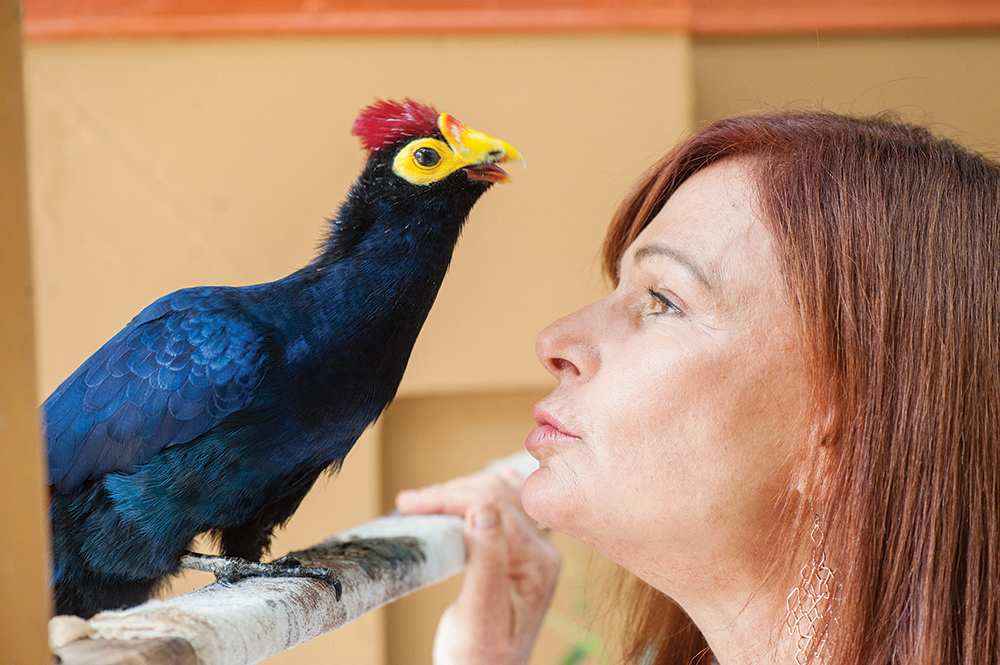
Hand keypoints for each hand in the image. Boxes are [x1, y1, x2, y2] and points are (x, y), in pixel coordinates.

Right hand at [396, 470, 560, 664]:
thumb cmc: (480, 657)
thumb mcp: (479, 614)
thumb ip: (486, 562)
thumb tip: (482, 509)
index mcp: (539, 563)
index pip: (496, 510)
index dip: (451, 499)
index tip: (410, 504)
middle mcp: (544, 550)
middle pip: (499, 496)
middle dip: (451, 494)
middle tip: (408, 504)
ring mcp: (536, 548)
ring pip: (501, 496)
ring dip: (462, 491)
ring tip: (423, 501)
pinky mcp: (522, 550)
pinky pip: (509, 506)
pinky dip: (486, 492)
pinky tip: (482, 481)